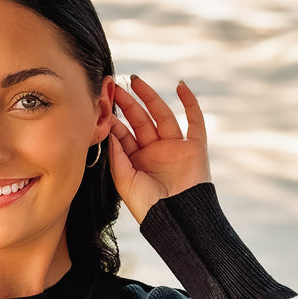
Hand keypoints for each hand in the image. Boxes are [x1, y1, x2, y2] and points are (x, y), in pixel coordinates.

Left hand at [109, 77, 211, 223]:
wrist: (177, 218)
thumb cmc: (148, 206)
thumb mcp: (125, 181)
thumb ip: (117, 156)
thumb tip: (109, 131)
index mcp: (137, 161)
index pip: (124, 134)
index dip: (114, 118)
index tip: (103, 102)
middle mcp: (155, 152)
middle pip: (140, 121)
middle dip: (128, 103)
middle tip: (115, 86)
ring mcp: (175, 147)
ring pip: (162, 115)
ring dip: (150, 97)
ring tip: (135, 80)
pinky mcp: (194, 147)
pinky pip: (195, 120)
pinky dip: (190, 103)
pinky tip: (180, 86)